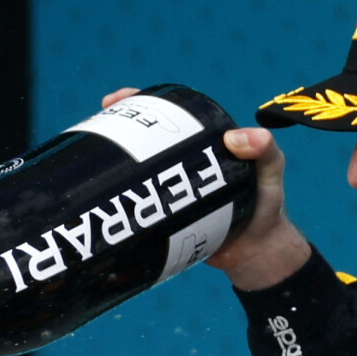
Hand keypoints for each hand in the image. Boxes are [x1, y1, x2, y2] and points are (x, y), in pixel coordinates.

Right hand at [97, 88, 311, 291]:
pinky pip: (132, 205)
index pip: (164, 115)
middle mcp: (178, 163)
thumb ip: (266, 151)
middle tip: (94, 127)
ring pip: (131, 171)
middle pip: (138, 141)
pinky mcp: (158, 219)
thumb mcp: (271, 173)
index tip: (115, 101)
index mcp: (198, 143)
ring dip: (106, 164)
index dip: (136, 105)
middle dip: (111, 130)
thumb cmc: (268, 206)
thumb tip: (236, 138)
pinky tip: (94, 200)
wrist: (257, 253)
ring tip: (85, 159)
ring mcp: (166, 191)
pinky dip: (112, 201)